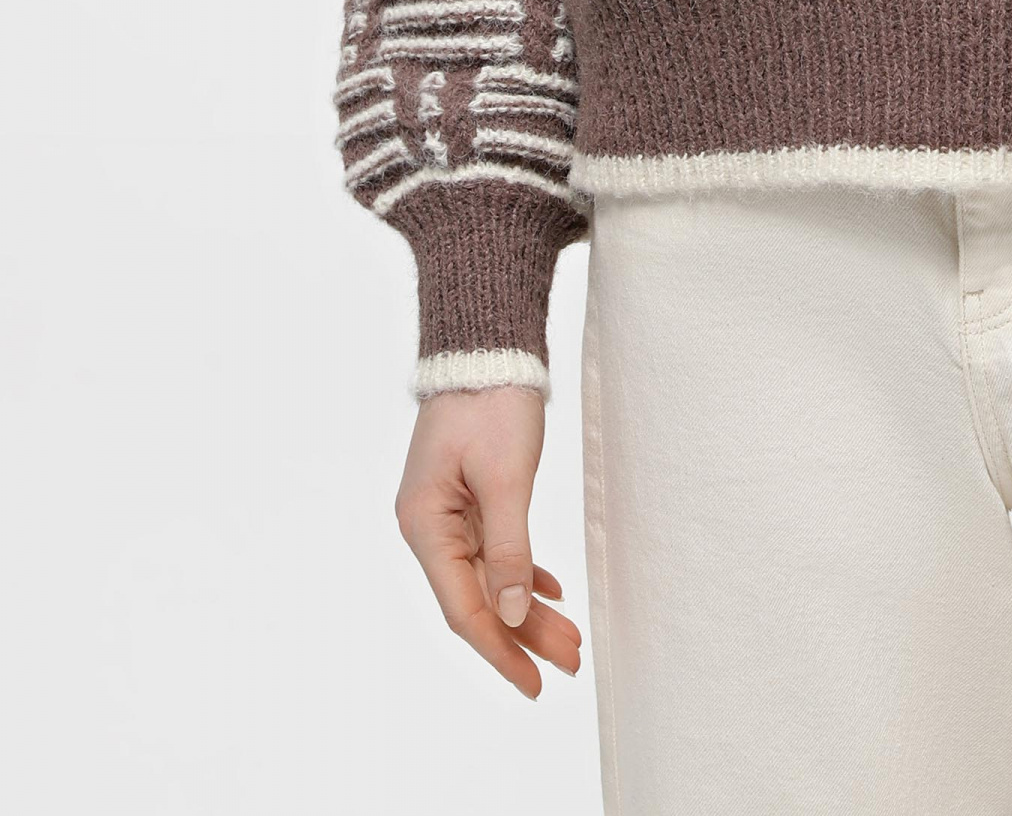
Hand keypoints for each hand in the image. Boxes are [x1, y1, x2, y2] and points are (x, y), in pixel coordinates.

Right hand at [393, 385, 583, 694]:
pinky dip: (523, 572)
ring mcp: (448, 512)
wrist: (487, 344)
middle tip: (571, 664)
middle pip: (479, 598)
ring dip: (529, 609)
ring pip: (491, 577)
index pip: (464, 608)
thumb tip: (513, 612)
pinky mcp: (468, 496)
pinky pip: (495, 550)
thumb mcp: (507, 477)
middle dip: (524, 635)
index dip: (501, 650)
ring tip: (571, 639)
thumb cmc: (492, 402)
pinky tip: (550, 595)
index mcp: (426, 525)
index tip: (535, 682)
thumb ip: (510, 548)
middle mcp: (430, 525)